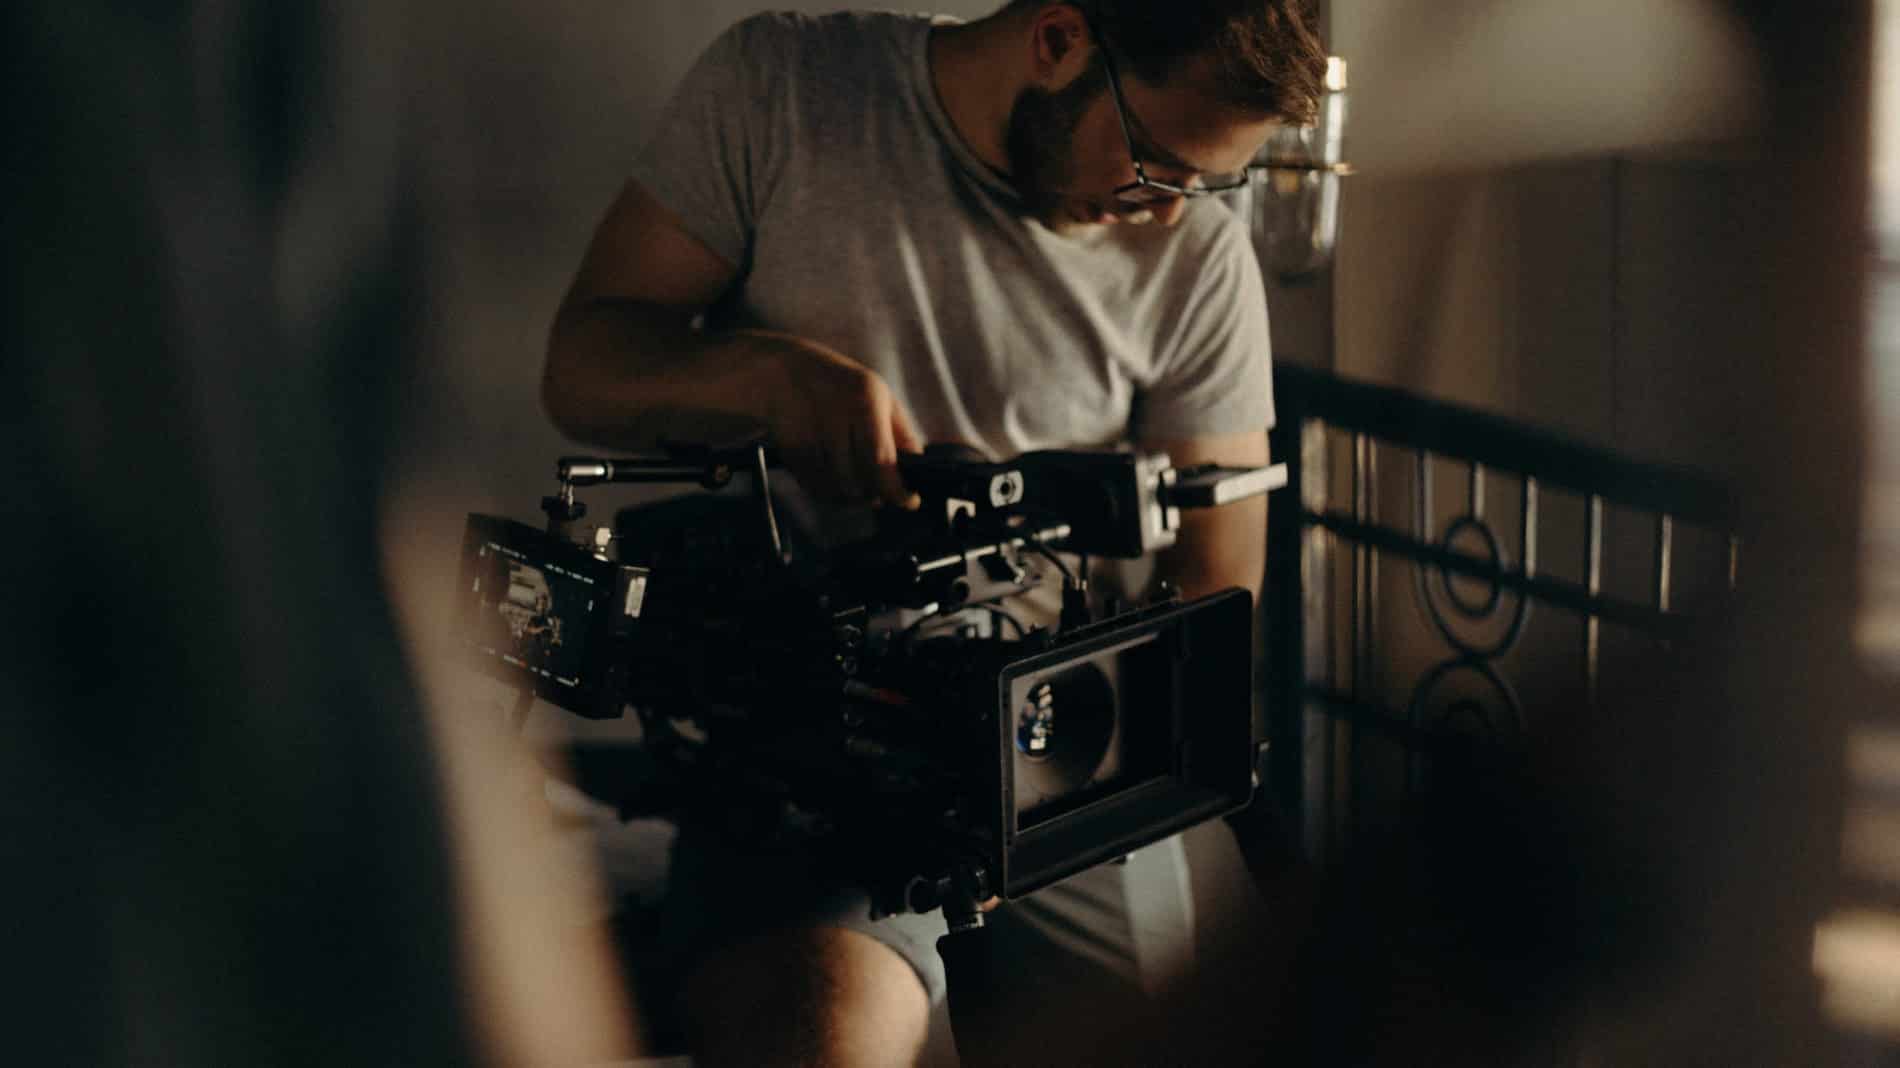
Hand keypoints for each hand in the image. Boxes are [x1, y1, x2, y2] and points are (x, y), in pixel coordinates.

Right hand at [751, 332, 923, 506]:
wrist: (783, 373)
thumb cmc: (842, 386)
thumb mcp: (879, 395)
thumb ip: (902, 431)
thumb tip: (919, 467)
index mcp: (865, 400)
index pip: (882, 460)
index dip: (897, 489)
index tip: (909, 501)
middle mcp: (836, 417)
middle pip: (860, 481)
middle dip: (877, 495)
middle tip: (883, 494)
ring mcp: (810, 435)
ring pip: (839, 490)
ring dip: (854, 498)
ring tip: (861, 488)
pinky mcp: (791, 452)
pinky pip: (816, 489)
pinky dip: (832, 495)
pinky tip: (839, 483)